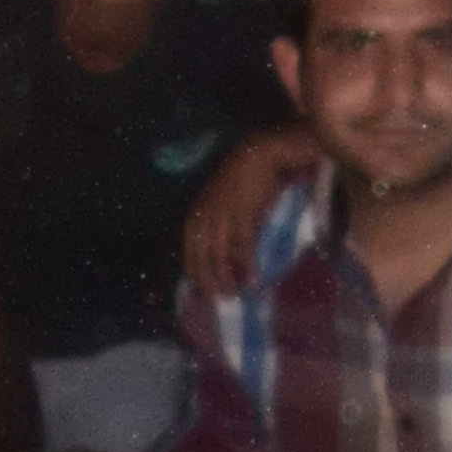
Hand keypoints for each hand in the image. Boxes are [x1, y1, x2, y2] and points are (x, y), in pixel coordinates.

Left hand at [185, 126, 313, 296]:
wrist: (261, 153)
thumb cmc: (246, 178)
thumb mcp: (225, 202)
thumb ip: (222, 224)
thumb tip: (227, 253)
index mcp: (198, 211)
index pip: (190, 248)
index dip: (194, 270)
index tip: (200, 291)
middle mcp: (206, 214)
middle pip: (201, 255)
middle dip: (207, 279)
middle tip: (217, 299)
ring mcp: (223, 213)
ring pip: (218, 253)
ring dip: (224, 277)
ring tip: (233, 294)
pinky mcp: (243, 212)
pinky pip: (241, 245)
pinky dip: (246, 265)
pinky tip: (252, 280)